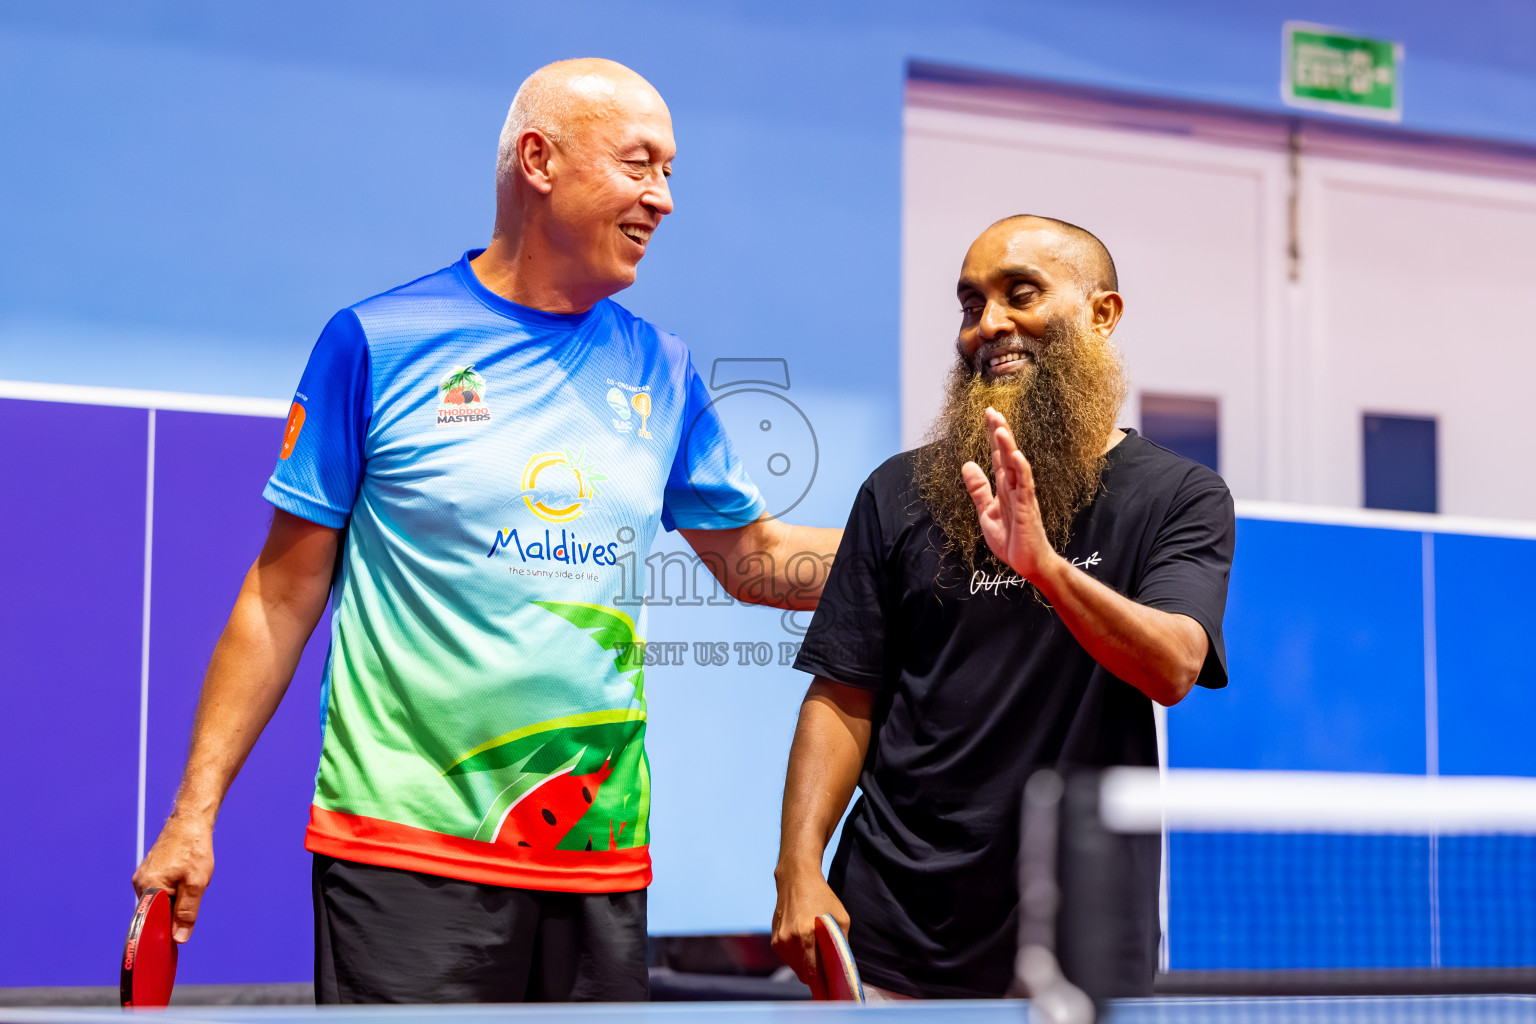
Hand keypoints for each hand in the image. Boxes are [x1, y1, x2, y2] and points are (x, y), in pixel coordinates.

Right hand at [132, 816, 213, 943]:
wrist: (190, 821)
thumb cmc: (194, 849)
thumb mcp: (197, 883)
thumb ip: (187, 912)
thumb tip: (178, 939)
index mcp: (149, 888)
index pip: (151, 923)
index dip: (164, 933)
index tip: (174, 941)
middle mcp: (140, 884)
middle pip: (157, 913)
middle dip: (175, 911)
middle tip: (192, 895)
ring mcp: (143, 877)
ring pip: (161, 901)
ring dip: (177, 898)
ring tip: (190, 880)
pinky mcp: (149, 873)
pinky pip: (161, 891)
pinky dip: (175, 889)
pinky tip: (185, 876)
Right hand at [771, 865, 850, 997]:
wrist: (795, 879)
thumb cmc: (822, 896)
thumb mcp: (840, 918)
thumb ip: (841, 944)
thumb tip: (843, 968)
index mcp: (806, 935)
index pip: (814, 974)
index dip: (824, 986)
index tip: (834, 994)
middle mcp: (790, 940)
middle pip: (805, 976)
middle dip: (818, 978)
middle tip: (830, 976)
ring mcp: (780, 941)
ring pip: (797, 969)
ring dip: (808, 967)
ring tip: (818, 953)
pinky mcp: (775, 940)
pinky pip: (790, 959)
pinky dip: (799, 957)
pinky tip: (806, 943)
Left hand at [961, 407, 1060, 581]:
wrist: (1028, 564)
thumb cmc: (1012, 539)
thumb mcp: (987, 512)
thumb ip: (979, 489)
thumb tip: (968, 464)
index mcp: (1004, 486)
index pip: (997, 455)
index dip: (992, 435)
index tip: (988, 413)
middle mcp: (1014, 486)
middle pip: (1006, 454)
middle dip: (999, 432)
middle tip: (992, 410)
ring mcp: (1022, 496)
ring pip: (1015, 466)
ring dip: (1008, 447)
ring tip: (1000, 428)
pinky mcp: (1027, 508)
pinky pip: (1025, 486)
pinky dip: (1021, 470)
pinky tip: (1017, 456)